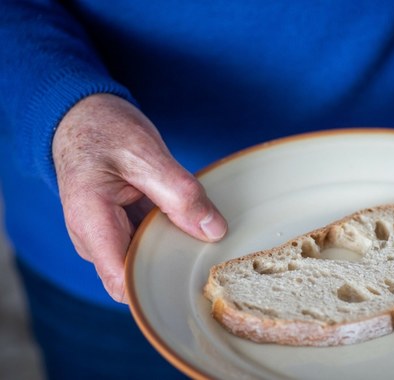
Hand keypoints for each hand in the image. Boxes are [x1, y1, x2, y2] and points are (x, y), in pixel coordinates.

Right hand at [52, 94, 227, 302]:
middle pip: (135, 277)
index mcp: (92, 222)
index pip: (122, 283)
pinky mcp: (118, 229)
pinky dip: (167, 237)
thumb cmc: (105, 130)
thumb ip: (179, 193)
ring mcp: (105, 236)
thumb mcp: (146, 154)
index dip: (157, 291)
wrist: (82, 117)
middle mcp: (93, 238)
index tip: (195, 284)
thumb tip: (213, 231)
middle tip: (211, 259)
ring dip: (171, 253)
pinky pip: (145, 244)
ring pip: (143, 262)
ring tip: (203, 239)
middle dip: (171, 272)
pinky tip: (189, 226)